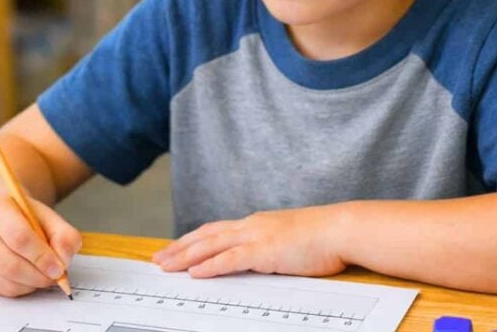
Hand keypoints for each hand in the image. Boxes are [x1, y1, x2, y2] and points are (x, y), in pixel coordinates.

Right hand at [0, 192, 81, 296]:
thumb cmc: (24, 215)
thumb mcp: (46, 215)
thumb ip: (63, 234)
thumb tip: (64, 259)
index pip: (19, 237)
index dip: (41, 256)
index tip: (59, 268)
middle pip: (10, 263)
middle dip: (38, 275)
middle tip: (55, 277)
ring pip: (3, 281)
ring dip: (30, 285)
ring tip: (44, 277)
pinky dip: (19, 289)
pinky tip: (30, 279)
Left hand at [152, 205, 346, 277]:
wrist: (339, 229)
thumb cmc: (321, 238)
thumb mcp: (288, 241)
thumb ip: (270, 248)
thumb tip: (260, 260)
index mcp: (256, 223)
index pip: (216, 230)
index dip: (193, 239)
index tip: (175, 248)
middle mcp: (251, 225)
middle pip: (206, 235)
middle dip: (179, 247)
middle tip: (157, 258)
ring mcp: (257, 235)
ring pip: (211, 244)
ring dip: (186, 256)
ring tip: (166, 265)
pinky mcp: (265, 250)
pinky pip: (231, 259)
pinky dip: (210, 265)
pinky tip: (194, 273)